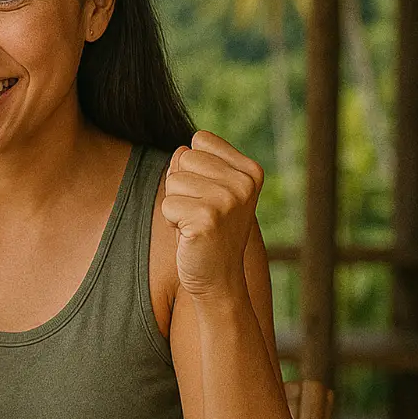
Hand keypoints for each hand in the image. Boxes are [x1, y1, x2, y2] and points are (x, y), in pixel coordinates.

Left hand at [161, 130, 263, 301]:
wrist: (219, 279)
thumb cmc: (208, 231)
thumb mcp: (206, 191)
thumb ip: (194, 165)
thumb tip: (180, 149)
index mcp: (250, 170)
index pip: (200, 140)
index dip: (192, 166)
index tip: (208, 194)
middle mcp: (244, 182)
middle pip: (183, 157)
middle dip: (181, 185)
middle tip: (199, 212)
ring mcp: (228, 200)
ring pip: (173, 180)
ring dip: (176, 204)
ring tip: (195, 224)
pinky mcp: (208, 218)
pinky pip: (167, 204)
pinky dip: (171, 221)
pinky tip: (191, 235)